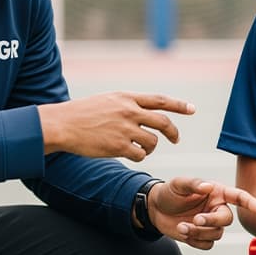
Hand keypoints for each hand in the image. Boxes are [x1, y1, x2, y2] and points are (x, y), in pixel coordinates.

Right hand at [37, 92, 193, 161]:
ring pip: (152, 141)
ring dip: (151, 147)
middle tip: (176, 139)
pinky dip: (139, 156)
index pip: (160, 100)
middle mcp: (129, 111)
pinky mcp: (118, 146)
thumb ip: (128, 104)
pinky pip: (140, 155)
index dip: (179, 105)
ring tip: (141, 148)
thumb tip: (147, 111)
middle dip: (173, 132)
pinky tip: (130, 154)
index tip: (192, 109)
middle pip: (163, 122)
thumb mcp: (108, 100)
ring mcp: (125, 129)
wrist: (63, 124)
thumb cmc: (83, 113)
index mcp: (127, 98)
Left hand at [147, 177, 255, 249]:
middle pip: (226, 220)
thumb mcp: (179, 184)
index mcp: (216, 193)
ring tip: (181, 226)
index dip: (249, 202)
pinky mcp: (202, 237)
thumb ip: (194, 184)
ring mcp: (211, 224)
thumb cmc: (170, 193)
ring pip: (216, 234)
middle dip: (212, 221)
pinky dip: (194, 241)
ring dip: (199, 232)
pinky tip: (182, 232)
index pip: (237, 196)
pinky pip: (207, 245)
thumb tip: (208, 187)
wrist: (156, 209)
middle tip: (195, 219)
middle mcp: (217, 208)